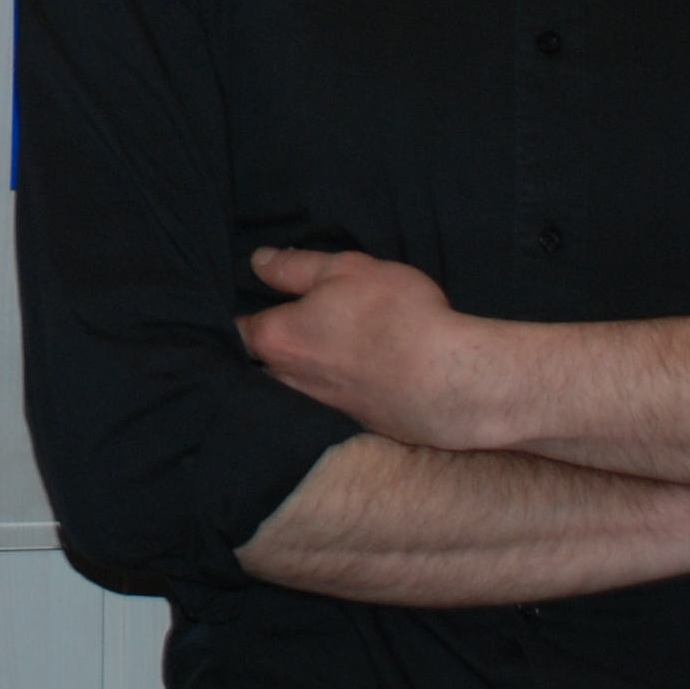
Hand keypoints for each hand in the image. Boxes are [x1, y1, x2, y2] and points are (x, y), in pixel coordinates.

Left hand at [237, 246, 500, 449]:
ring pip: (296, 386)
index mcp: (278, 340)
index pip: (239, 330)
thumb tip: (258, 263)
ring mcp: (321, 409)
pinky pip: (331, 402)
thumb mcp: (345, 269)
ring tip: (326, 348)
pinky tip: (356, 374)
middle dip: (270, 347)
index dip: (242, 316)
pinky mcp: (355, 425)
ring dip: (304, 369)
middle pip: (264, 363)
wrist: (450, 380)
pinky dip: (336, 388)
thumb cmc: (394, 315)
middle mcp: (289, 381)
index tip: (249, 307)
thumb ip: (295, 267)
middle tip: (288, 326)